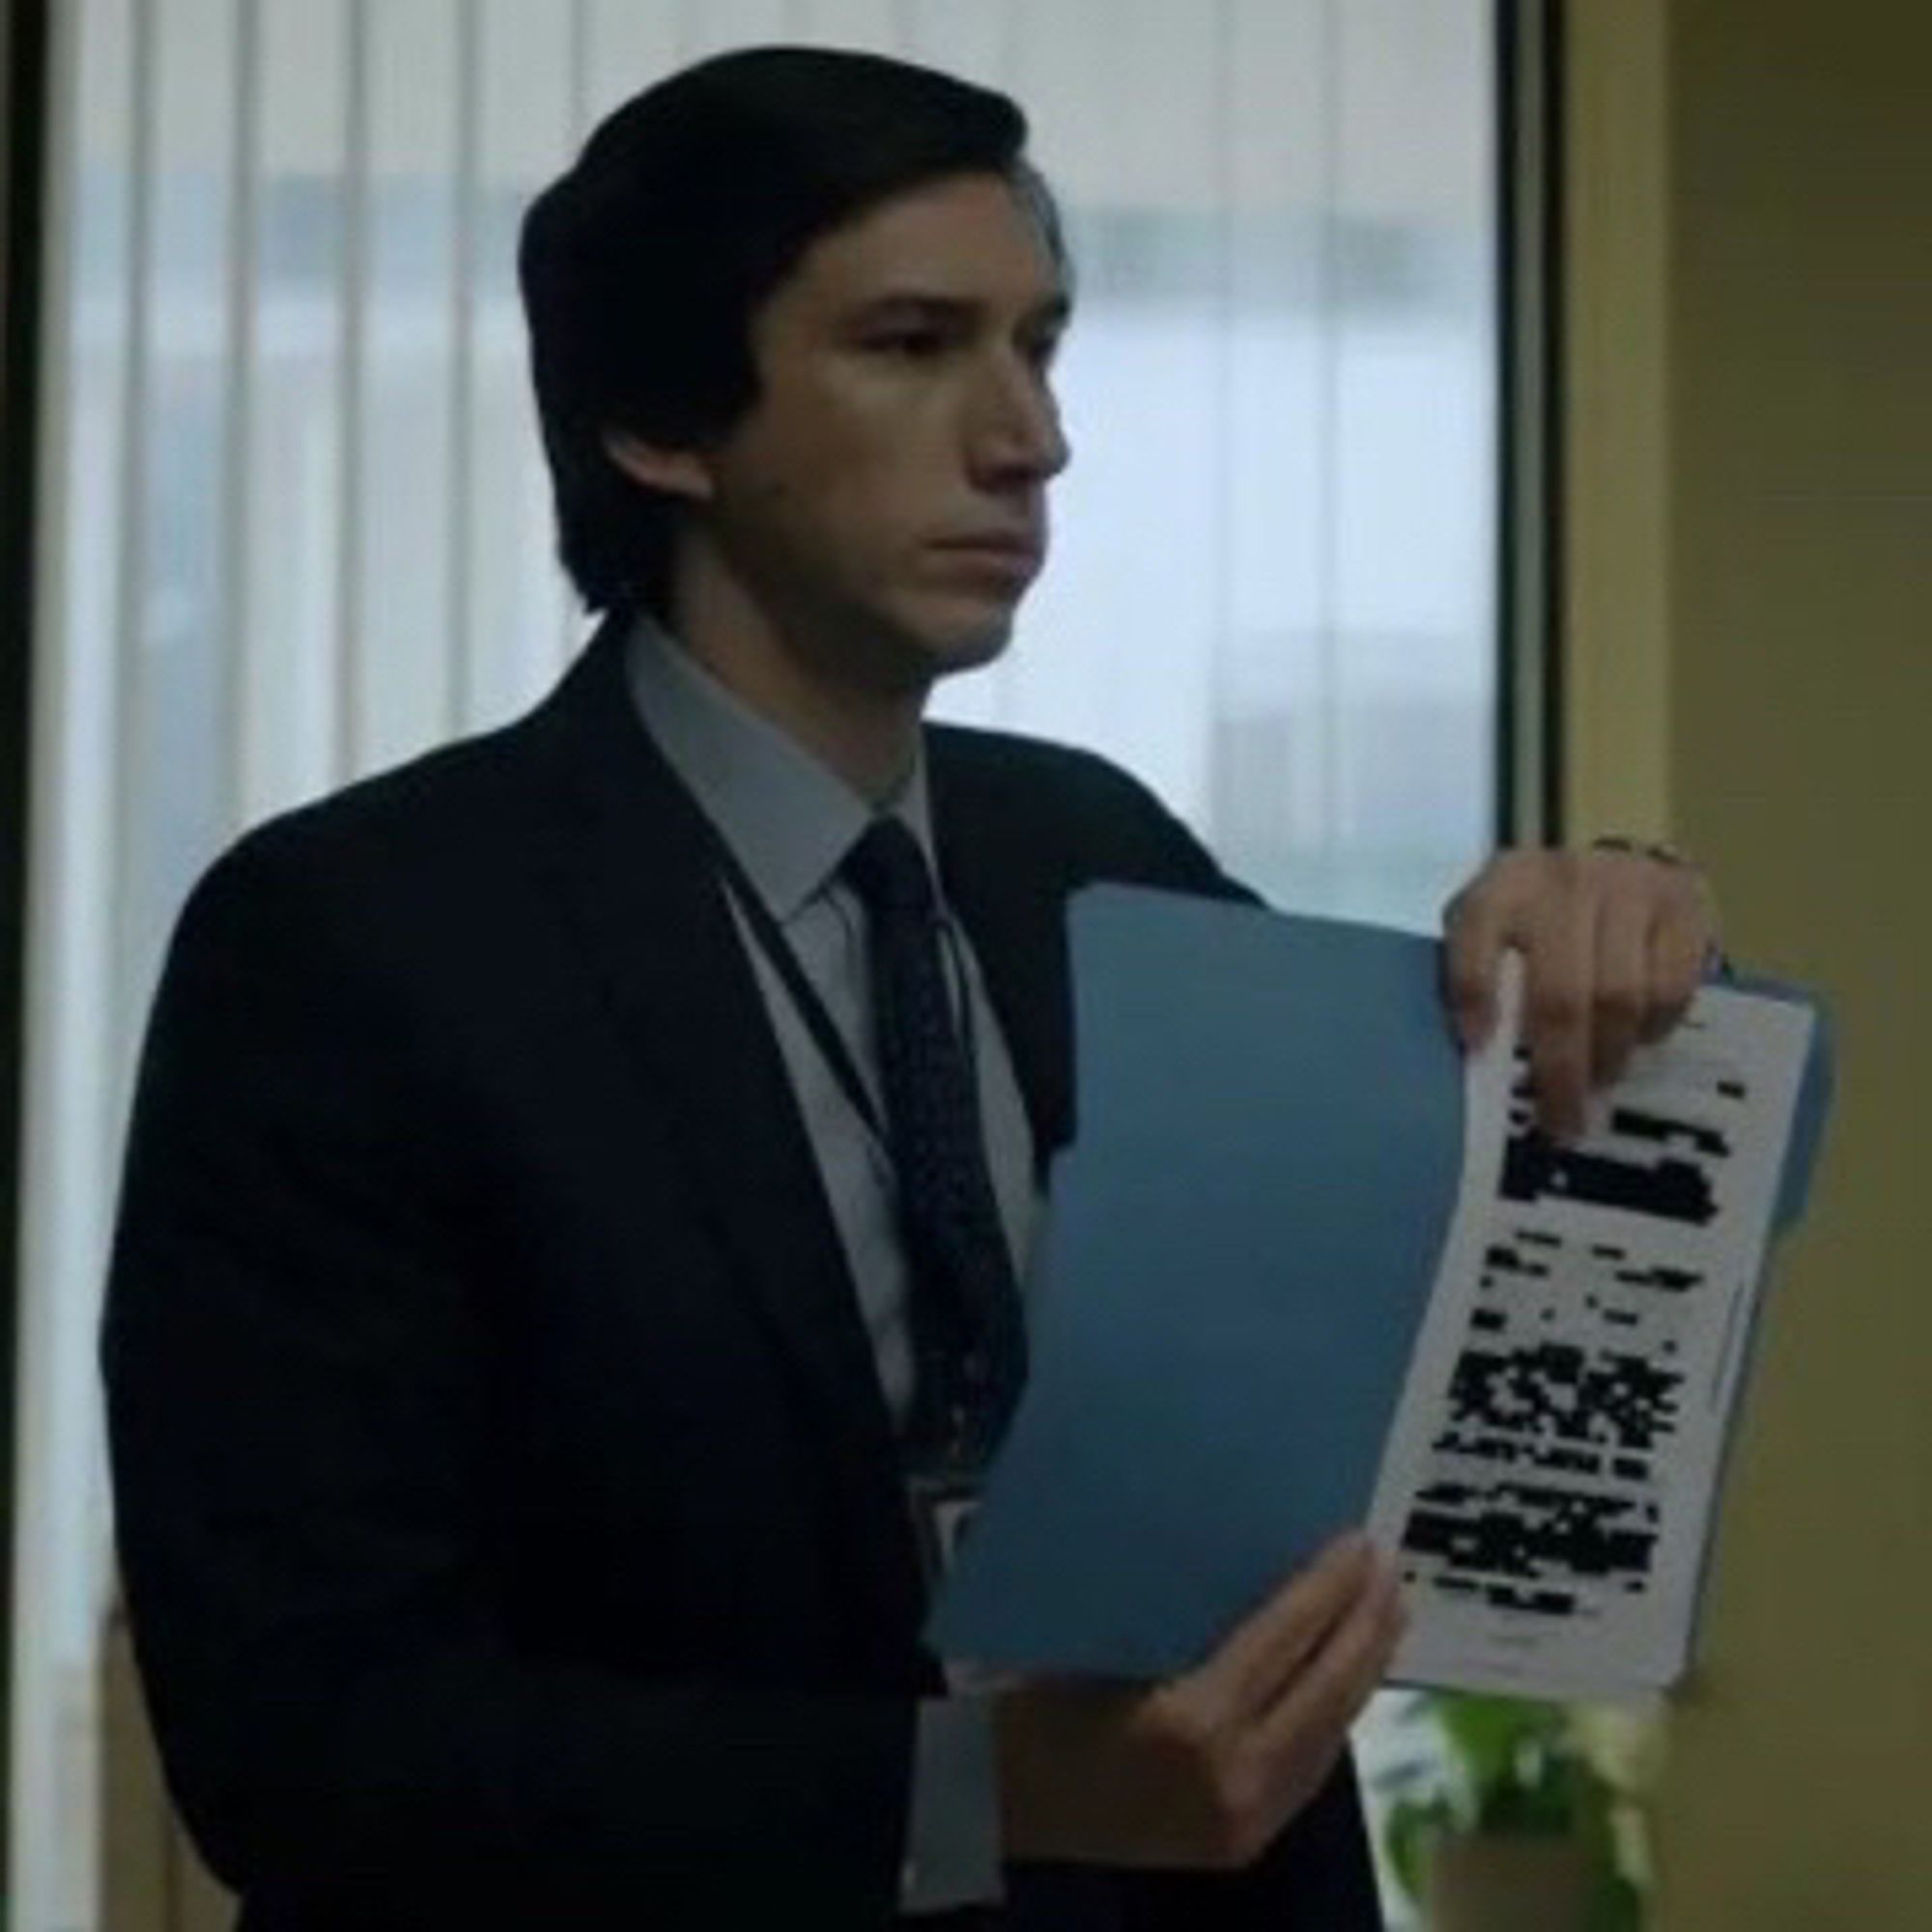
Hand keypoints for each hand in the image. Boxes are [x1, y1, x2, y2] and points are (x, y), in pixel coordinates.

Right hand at [992, 1533, 1402, 1870]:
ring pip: (1330, 1732)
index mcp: (1192, 1720)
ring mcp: (1246, 1818)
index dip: (1327, 1587)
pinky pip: (1310, 1768)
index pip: (1284, 1639)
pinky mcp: (1247, 1841)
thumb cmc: (1045, 1703)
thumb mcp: (1113, 1641)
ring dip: (1363, 1668)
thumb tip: (1261, 1560)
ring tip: (1386, 1612)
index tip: (1358, 1541)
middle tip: (1388, 1566)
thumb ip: (1191, 1616)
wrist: (1006, 1802)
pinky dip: (1335, 1715)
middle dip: (1366, 1624)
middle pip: (1325, 1688)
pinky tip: (1347, 1678)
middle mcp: (1233, 1775)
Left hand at [1441, 845, 1719, 1137]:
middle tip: (1561, 1122)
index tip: (1478, 1047)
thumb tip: (1480, 1056)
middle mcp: (1564, 881)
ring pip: (1622, 997)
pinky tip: (1641, 1039)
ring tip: (1600, 1082)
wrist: (1613, 848)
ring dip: (1610, 1054)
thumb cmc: (1538, 909)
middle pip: (1561, 993)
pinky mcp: (1682, 904)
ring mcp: (1628, 887)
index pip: (1477, 939)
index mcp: (1502, 886)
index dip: (1474, 996)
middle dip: (1560, 1069)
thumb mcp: (1492, 926)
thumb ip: (1478, 976)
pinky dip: (1657, 1025)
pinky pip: (1673, 986)